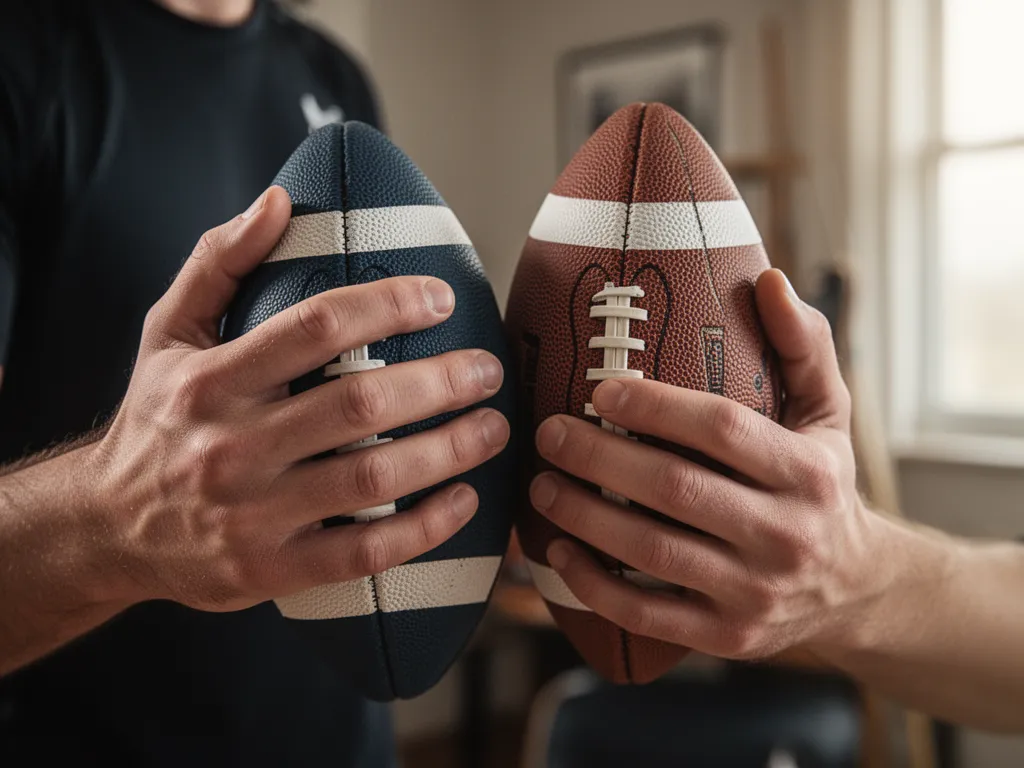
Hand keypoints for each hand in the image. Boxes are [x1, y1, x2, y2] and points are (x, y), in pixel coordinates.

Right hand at [84, 186, 508, 611]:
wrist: (107, 528)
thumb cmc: (155, 420)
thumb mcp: (167, 332)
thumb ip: (218, 263)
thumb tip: (278, 200)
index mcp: (210, 380)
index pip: (316, 327)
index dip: (389, 306)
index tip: (441, 298)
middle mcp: (230, 446)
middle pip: (359, 405)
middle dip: (440, 382)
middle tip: (487, 370)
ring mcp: (251, 515)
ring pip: (371, 477)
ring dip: (448, 450)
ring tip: (494, 428)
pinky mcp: (270, 570)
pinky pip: (363, 553)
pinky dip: (423, 528)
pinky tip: (463, 500)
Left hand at [530, 269, 886, 659]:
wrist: (856, 590)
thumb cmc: (824, 485)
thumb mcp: (829, 413)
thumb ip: (804, 345)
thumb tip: (767, 279)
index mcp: (807, 471)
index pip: (723, 431)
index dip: (656, 408)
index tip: (602, 389)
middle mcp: (785, 535)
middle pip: (676, 490)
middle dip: (600, 459)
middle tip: (549, 432)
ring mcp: (755, 593)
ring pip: (653, 553)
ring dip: (585, 518)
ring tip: (541, 485)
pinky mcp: (726, 635)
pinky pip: (647, 615)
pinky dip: (595, 585)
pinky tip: (559, 552)